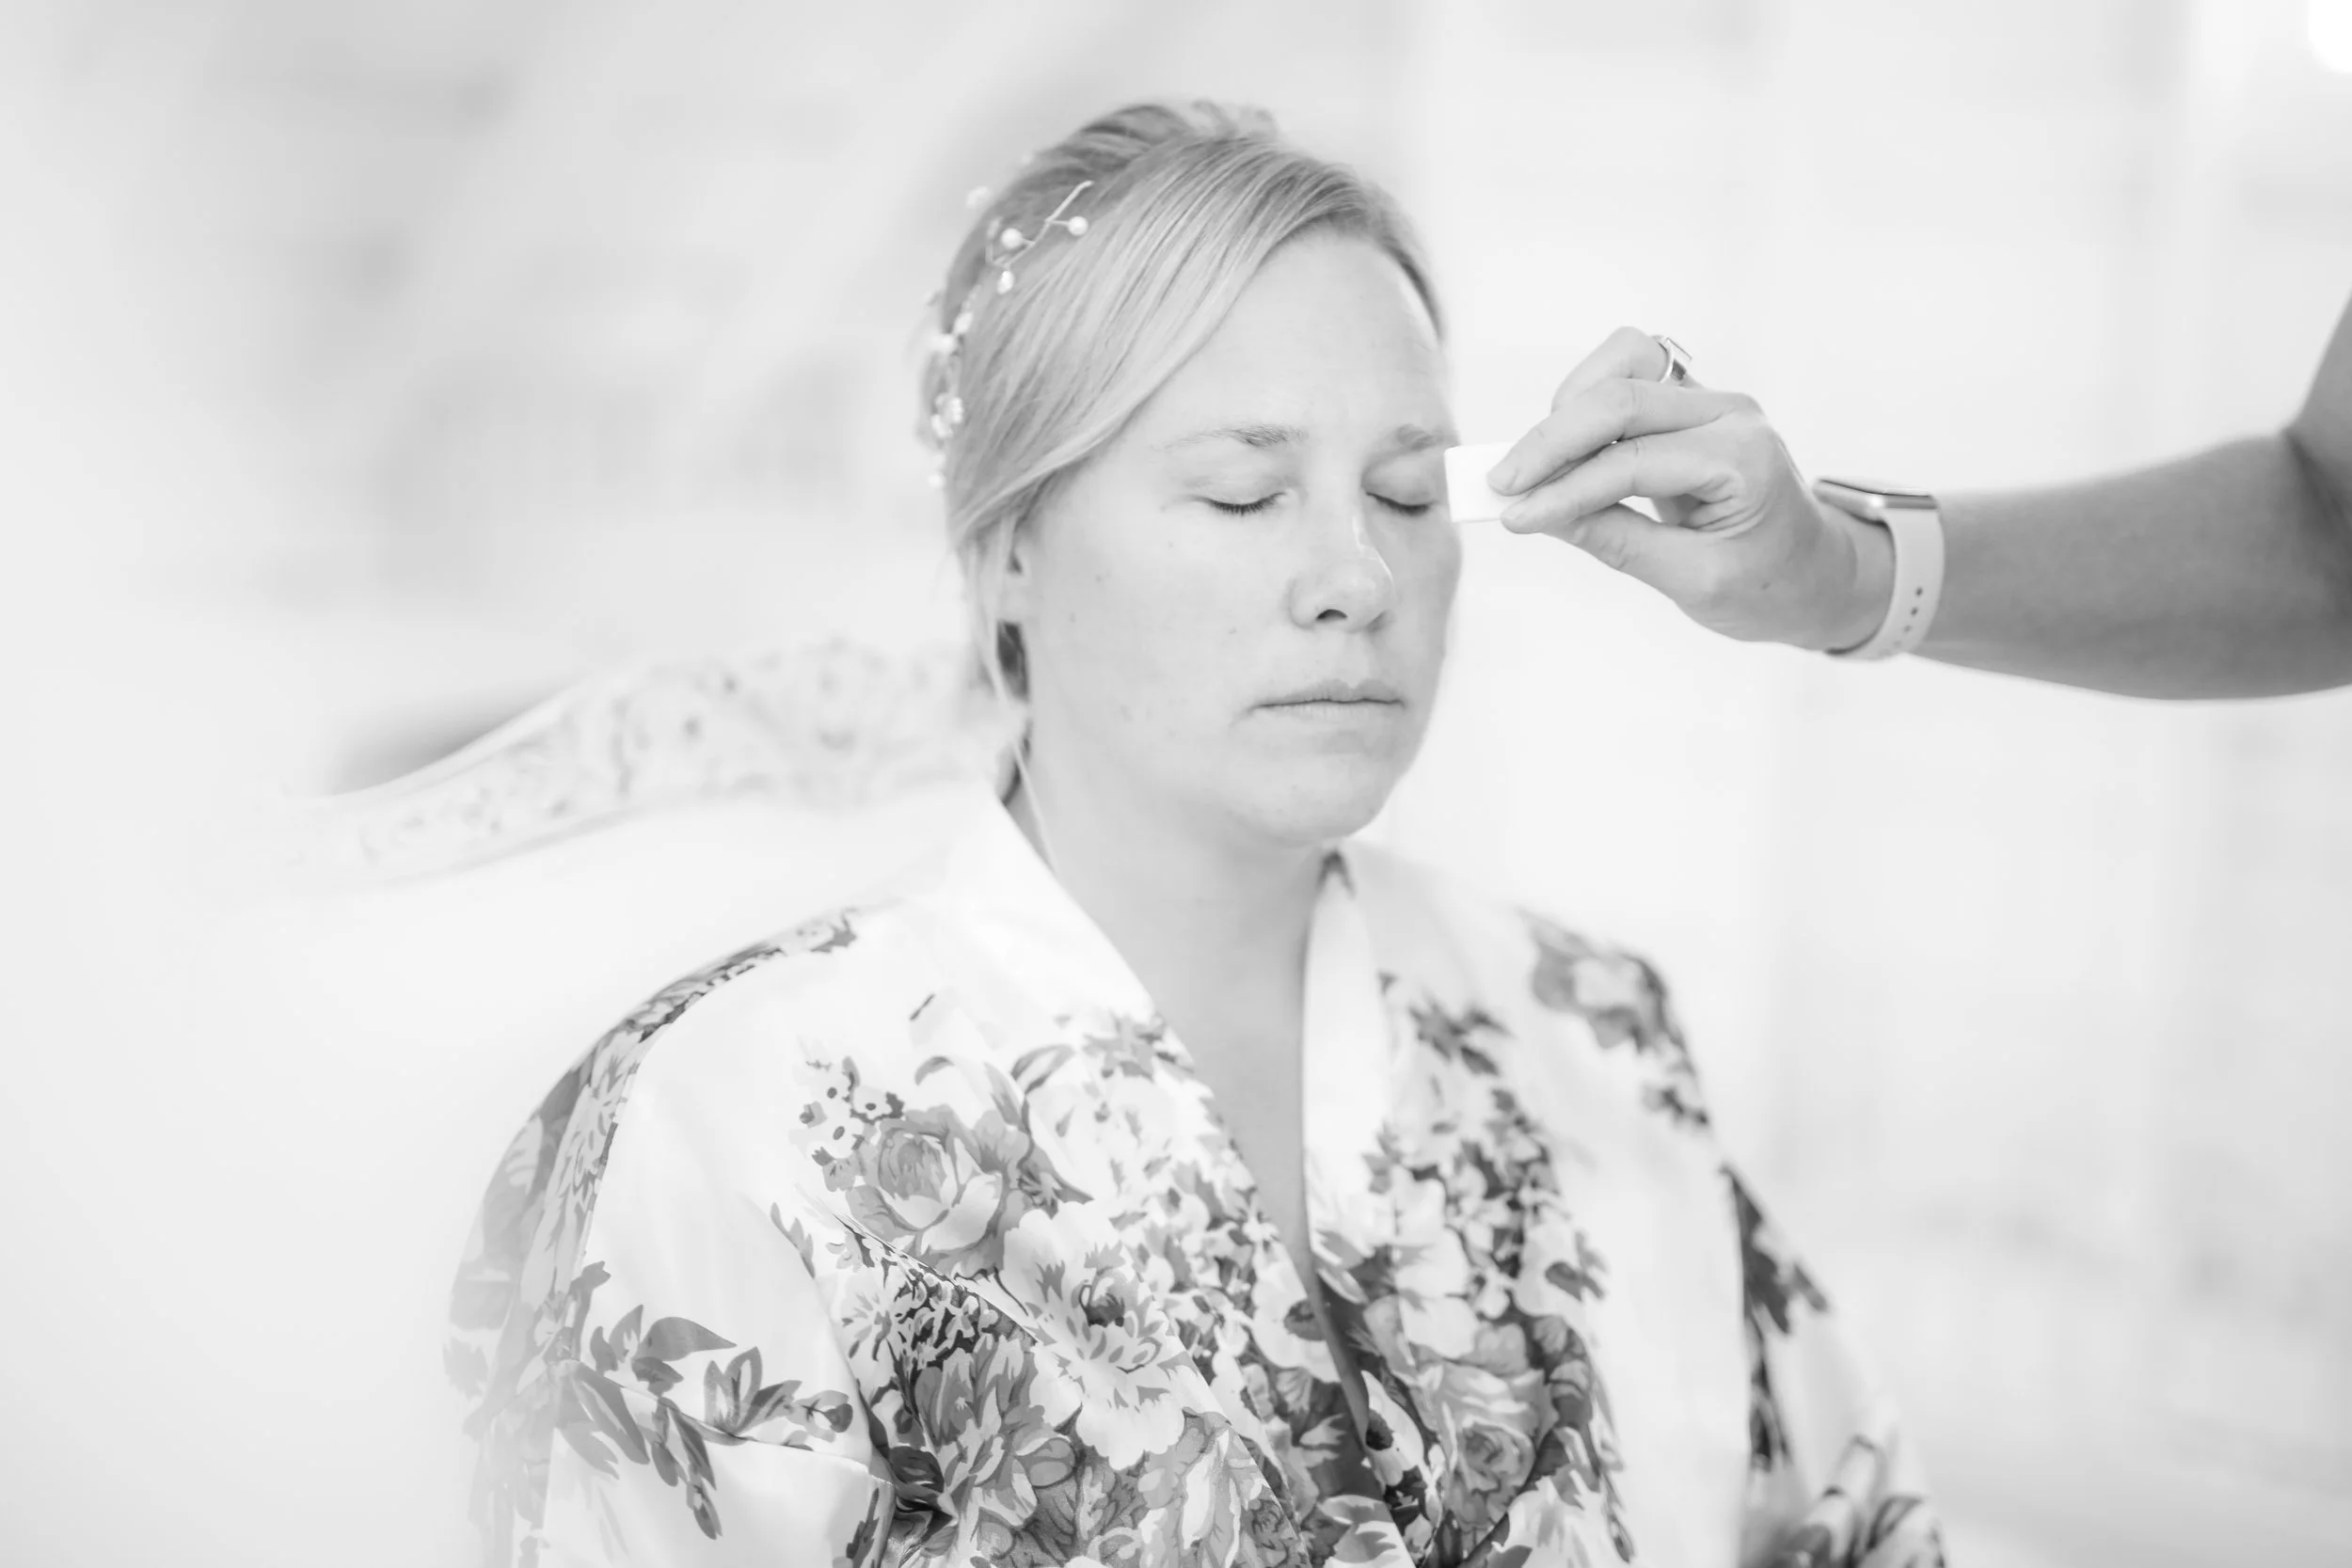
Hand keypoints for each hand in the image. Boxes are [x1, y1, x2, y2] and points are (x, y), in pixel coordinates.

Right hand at [1487, 327, 1891, 651]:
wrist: (1818, 574)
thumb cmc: (1767, 587)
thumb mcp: (1692, 582)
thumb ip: (1614, 541)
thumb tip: (1537, 514)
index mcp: (1742, 461)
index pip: (1632, 461)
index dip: (1563, 489)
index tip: (1511, 516)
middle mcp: (1729, 413)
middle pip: (1621, 396)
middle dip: (1551, 439)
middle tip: (1500, 483)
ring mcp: (1712, 399)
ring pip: (1624, 363)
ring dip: (1570, 407)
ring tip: (1538, 464)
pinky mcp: (1691, 401)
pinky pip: (1630, 374)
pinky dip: (1587, 402)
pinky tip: (1567, 447)